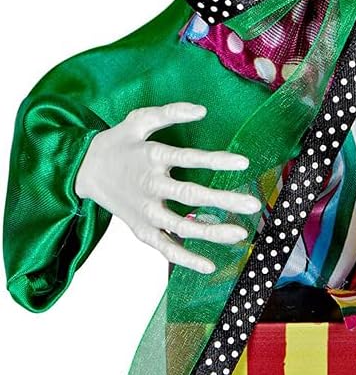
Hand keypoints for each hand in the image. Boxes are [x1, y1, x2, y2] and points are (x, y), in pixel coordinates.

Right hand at [74, 102, 259, 272]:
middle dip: (224, 201)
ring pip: (181, 226)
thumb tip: (202, 110)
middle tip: (253, 204)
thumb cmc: (117, 143)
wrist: (83, 170)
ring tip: (240, 234)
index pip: (189, 159)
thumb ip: (169, 112)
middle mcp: (150, 186)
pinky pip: (164, 248)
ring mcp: (145, 211)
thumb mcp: (138, 120)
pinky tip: (209, 265)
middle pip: (191, 196)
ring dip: (212, 232)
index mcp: (151, 157)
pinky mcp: (141, 229)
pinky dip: (185, 258)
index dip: (216, 161)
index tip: (244, 163)